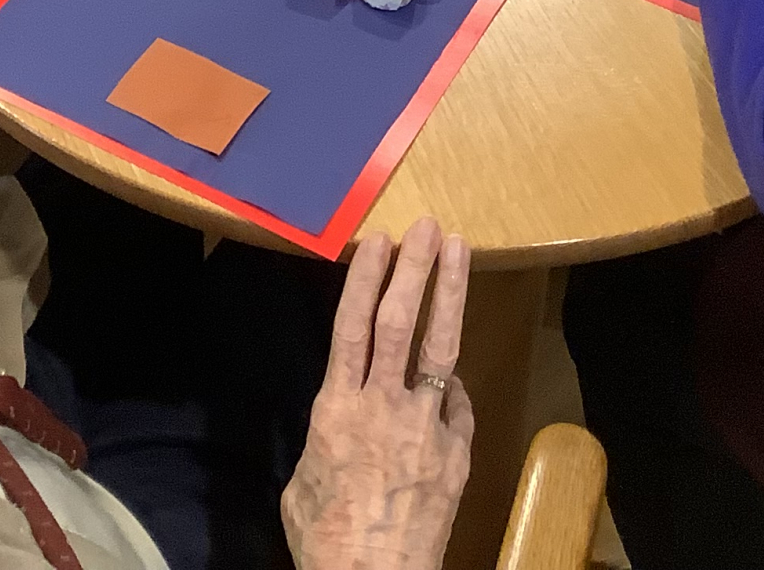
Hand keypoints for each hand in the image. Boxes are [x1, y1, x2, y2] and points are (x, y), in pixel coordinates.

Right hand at [281, 218, 472, 569]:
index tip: (377, 240)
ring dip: (450, 293)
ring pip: (441, 348)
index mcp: (338, 409)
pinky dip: (451, 387)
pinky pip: (456, 406)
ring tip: (458, 250)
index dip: (366, 279)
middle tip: (426, 226)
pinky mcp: (456, 455)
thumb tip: (346, 413)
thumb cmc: (325, 538)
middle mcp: (383, 407)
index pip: (353, 327)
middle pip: (401, 322)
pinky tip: (449, 378)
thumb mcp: (305, 477)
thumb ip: (330, 432)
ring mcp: (426, 428)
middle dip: (414, 269)